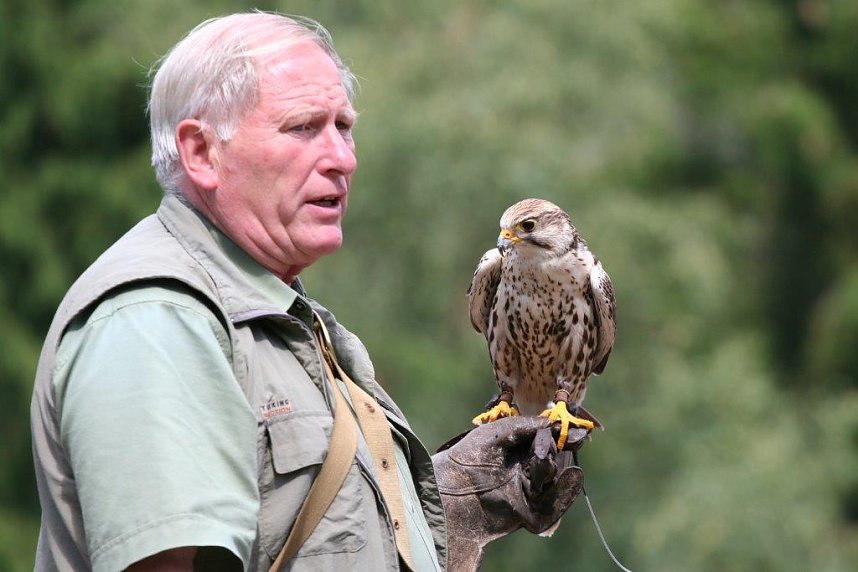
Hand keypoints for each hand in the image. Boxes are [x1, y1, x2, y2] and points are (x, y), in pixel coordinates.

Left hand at [432, 416, 587, 570]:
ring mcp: (527, 492)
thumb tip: (557, 424)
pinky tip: (573, 477)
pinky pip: (555, 505)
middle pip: (552, 457)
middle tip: (542, 448)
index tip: (577, 431)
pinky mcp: (530, 514)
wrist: (451, 494)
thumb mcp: (498, 432)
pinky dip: (566, 493)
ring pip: (553, 478)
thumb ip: (528, 426)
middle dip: (551, 449)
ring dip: (550, 468)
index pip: (545, 441)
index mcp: (515, 449)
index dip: (560, 436)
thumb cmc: (469, 457)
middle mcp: (523, 470)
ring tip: (539, 462)